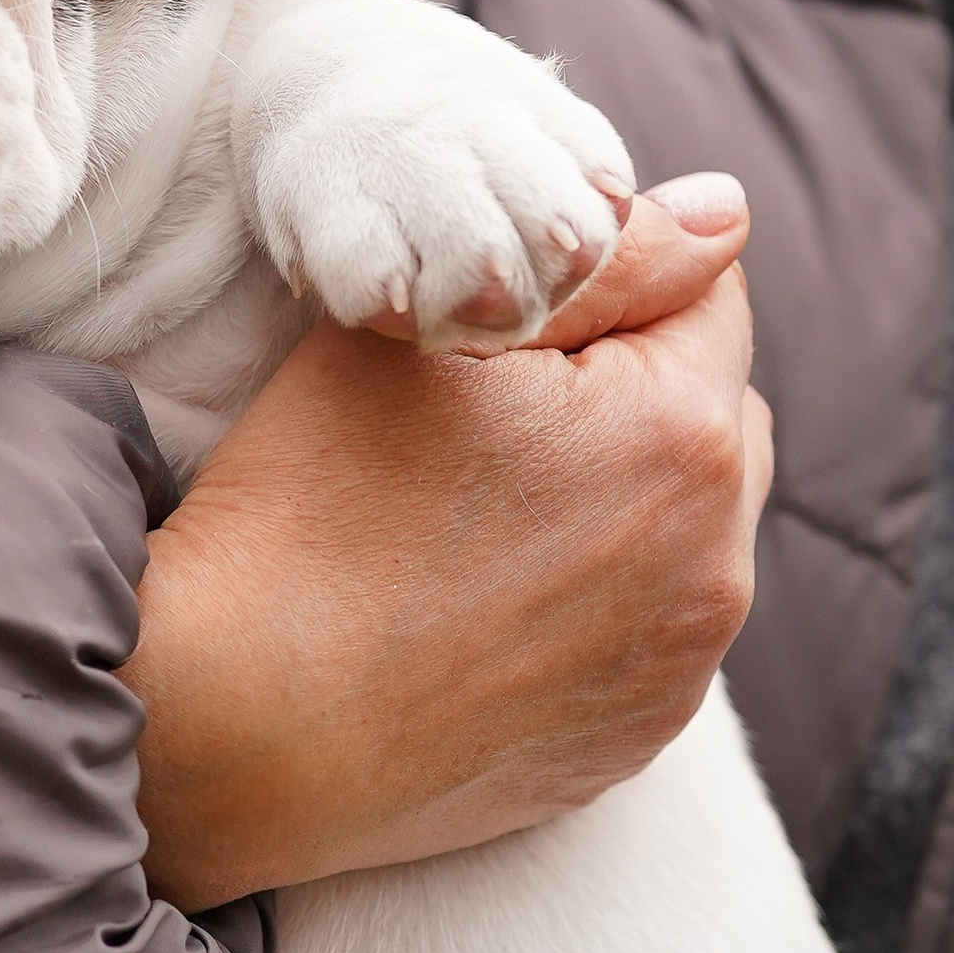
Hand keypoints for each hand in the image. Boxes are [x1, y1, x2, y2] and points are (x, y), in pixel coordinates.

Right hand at [130, 173, 771, 905]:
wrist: (228, 728)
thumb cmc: (301, 510)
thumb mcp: (420, 334)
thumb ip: (596, 255)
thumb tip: (725, 212)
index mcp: (680, 435)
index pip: (706, 292)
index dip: (598, 287)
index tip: (499, 327)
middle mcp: (714, 563)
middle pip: (712, 413)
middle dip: (632, 394)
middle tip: (488, 420)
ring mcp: (678, 668)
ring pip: (686, 528)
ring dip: (621, 499)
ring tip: (480, 517)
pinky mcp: (633, 741)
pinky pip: (646, 630)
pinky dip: (590, 602)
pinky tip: (480, 603)